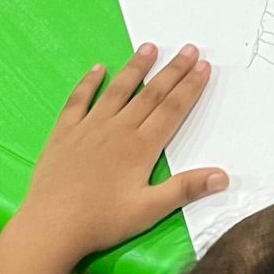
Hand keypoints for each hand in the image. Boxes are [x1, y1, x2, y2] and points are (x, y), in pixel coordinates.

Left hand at [9, 45, 225, 260]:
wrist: (51, 226)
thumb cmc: (102, 221)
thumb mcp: (149, 211)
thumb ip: (185, 190)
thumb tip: (223, 176)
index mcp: (141, 147)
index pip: (172, 110)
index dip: (190, 87)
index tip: (204, 66)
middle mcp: (118, 130)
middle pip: (151, 94)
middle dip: (173, 71)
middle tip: (189, 49)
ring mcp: (89, 128)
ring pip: (118, 91)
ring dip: (135, 68)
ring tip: (149, 47)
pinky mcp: (64, 133)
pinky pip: (78, 101)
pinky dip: (89, 83)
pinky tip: (98, 69)